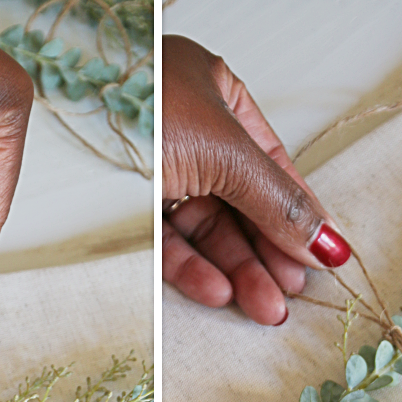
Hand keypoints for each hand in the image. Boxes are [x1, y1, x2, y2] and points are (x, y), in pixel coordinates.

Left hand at [161, 35, 350, 325]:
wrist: (75, 115)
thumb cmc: (153, 111)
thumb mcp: (228, 155)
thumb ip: (278, 201)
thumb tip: (327, 242)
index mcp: (221, 95)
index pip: (275, 166)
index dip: (300, 214)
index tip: (327, 258)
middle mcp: (194, 128)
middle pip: (243, 201)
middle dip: (269, 253)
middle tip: (291, 297)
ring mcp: (164, 166)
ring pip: (209, 225)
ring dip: (237, 269)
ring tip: (265, 307)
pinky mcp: (133, 201)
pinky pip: (171, 237)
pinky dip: (194, 266)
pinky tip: (219, 291)